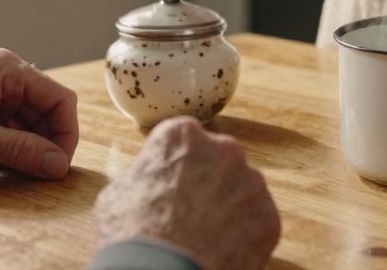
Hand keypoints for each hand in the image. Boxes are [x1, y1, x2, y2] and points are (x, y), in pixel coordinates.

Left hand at [0, 48, 78, 178]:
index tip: (60, 163)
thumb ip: (20, 151)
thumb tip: (58, 165)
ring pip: (29, 119)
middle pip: (46, 108)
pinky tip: (7, 161)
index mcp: (6, 69)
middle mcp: (3, 74)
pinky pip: (10, 124)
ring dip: (30, 144)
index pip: (58, 97)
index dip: (66, 132)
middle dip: (48, 140)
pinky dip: (13, 144)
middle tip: (45, 171)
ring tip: (24, 168)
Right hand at [94, 117, 280, 269]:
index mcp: (184, 135)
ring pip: (243, 191)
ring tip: (205, 236)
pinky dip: (244, 236)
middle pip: (220, 161)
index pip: (185, 140)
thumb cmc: (133, 233)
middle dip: (208, 183)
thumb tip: (148, 182)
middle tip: (189, 212)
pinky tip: (220, 251)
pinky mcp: (269, 217)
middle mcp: (225, 150)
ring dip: (229, 208)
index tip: (170, 184)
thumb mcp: (118, 194)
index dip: (176, 165)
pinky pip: (257, 222)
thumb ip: (144, 175)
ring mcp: (252, 183)